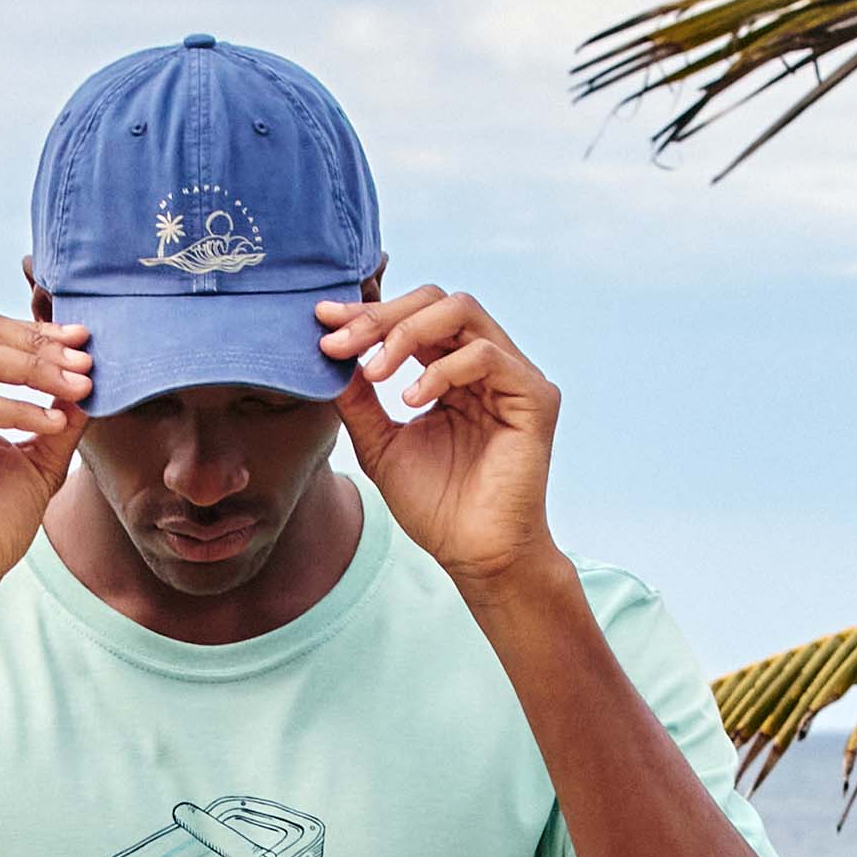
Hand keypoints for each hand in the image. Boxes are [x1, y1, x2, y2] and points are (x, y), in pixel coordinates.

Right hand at [0, 307, 92, 611]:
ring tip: (78, 388)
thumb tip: (89, 379)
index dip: (34, 331)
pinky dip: (19, 408)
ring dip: (34, 369)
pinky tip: (53, 424)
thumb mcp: (37, 462)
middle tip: (85, 363)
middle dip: (37, 343)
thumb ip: (57, 418)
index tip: (85, 343)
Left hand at [317, 285, 562, 588]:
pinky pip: (486, 356)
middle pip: (436, 301)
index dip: (367, 314)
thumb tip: (329, 352)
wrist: (473, 555)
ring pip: (462, 313)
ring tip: (373, 373)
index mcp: (452, 371)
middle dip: (381, 317)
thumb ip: (359, 399)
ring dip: (406, 334)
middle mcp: (485, 365)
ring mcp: (512, 377)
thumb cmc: (434, 505)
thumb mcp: (379, 443)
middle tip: (339, 343)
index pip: (412, 319)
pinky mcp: (534, 397)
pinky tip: (411, 400)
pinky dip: (441, 370)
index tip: (322, 320)